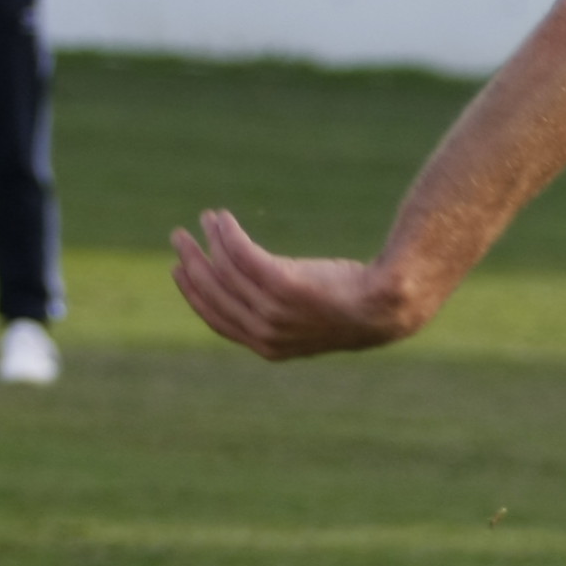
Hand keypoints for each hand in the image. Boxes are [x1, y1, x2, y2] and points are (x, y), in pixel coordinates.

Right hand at [169, 208, 422, 357]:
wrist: (386, 304)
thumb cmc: (351, 305)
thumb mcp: (305, 313)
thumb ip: (273, 309)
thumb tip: (246, 282)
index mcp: (266, 347)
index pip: (216, 319)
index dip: (194, 293)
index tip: (179, 268)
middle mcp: (265, 333)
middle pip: (214, 293)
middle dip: (191, 263)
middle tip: (179, 236)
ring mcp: (274, 311)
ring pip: (226, 270)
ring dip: (210, 240)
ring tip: (205, 219)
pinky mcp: (284, 285)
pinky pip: (243, 254)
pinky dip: (228, 234)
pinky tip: (224, 218)